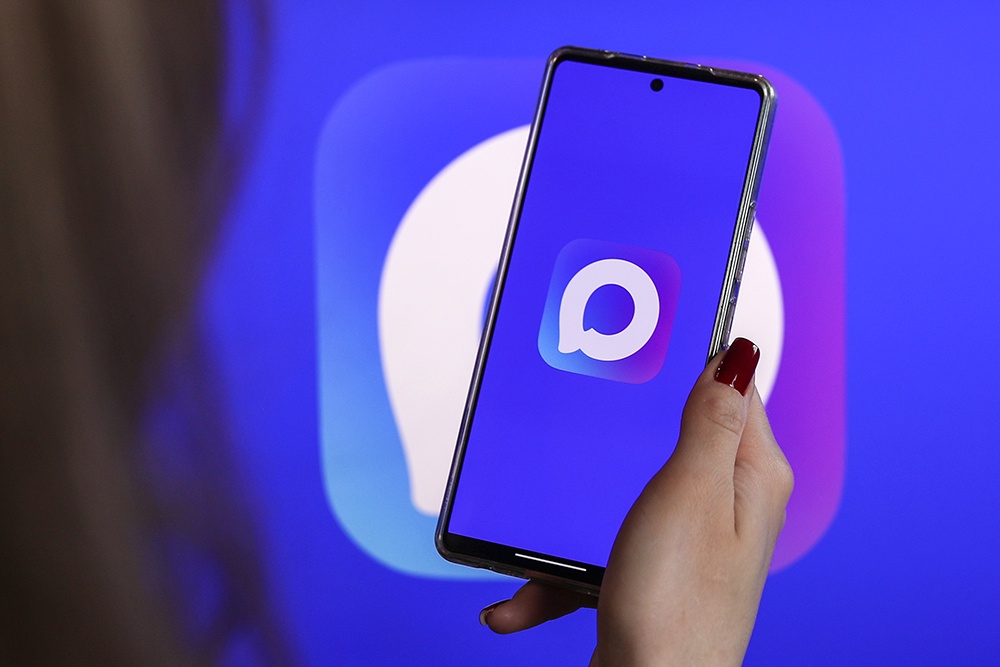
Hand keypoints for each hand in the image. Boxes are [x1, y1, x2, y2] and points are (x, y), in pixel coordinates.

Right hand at [479, 339, 792, 665]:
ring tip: (533, 532)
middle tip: (577, 414)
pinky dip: (560, 571)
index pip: (734, 391)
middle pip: (671, 438)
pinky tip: (518, 595)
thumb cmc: (675, 601)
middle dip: (618, 433)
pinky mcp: (654, 574)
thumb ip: (712, 421)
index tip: (646, 340)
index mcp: (748, 476)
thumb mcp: (689, 491)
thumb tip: (742, 353)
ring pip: (623, 495)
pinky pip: (601, 550)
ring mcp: (689, 542)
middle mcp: (726, 506)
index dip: (694, 358)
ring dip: (575, 514)